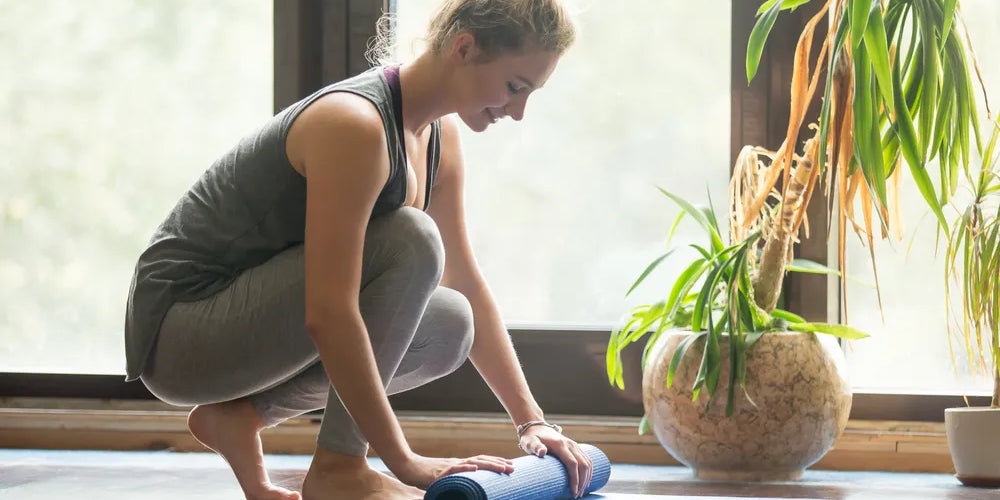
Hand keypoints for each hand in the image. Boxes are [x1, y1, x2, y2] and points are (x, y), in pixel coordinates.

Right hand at [390, 452, 515, 488]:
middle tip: (513, 468)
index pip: (481, 463)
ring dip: (490, 465)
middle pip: (482, 461)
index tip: (509, 466)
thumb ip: (454, 482)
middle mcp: (457, 463)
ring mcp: (450, 466)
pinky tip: (476, 468)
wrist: (406, 467)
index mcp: (459, 466)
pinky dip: (466, 468)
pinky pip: (455, 469)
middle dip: (498, 464)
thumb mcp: (443, 480)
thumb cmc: (423, 476)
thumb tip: (465, 490)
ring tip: (503, 468)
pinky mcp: (440, 472)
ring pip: (473, 464)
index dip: (495, 463)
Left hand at [518, 426, 593, 498]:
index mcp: (560, 444)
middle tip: (576, 495)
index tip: (573, 492)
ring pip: (587, 463)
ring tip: (580, 491)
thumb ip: (535, 446)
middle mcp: (570, 444)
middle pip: (583, 465)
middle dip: (582, 482)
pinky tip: (586, 482)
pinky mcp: (575, 448)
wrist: (536, 427)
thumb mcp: (529, 442)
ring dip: (586, 478)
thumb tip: (542, 452)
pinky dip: (589, 472)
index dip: (575, 479)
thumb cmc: (531, 438)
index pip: (572, 463)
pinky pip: (587, 460)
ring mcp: (574, 445)